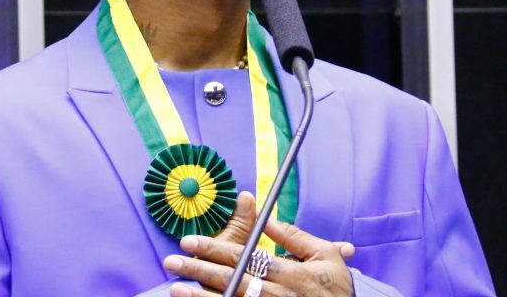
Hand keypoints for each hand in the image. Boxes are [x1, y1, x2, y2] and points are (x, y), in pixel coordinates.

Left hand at [163, 209, 354, 296]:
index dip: (213, 248)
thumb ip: (294, 236)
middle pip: (229, 280)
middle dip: (197, 270)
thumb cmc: (335, 287)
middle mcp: (276, 294)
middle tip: (171, 261)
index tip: (189, 241)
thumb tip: (268, 217)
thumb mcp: (324, 255)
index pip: (243, 257)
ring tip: (175, 287)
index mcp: (288, 272)